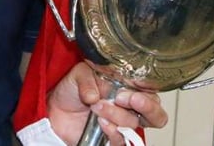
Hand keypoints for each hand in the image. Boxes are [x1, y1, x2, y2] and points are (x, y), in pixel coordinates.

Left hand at [47, 63, 166, 145]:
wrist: (56, 109)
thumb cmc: (72, 90)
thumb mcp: (79, 74)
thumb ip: (88, 79)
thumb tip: (95, 95)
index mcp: (129, 88)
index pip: (152, 92)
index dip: (147, 91)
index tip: (131, 87)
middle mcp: (130, 108)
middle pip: (156, 115)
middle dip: (146, 107)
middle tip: (124, 98)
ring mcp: (122, 125)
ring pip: (134, 125)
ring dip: (117, 115)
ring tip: (97, 106)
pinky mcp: (111, 139)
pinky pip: (121, 141)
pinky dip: (113, 132)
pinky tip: (102, 123)